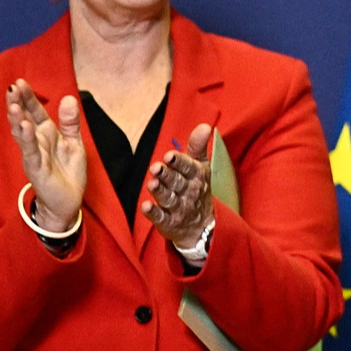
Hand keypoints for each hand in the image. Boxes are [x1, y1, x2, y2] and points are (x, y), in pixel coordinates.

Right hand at [8, 81, 85, 232]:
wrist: (68, 201)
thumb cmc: (68, 172)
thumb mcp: (74, 143)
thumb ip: (70, 122)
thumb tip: (69, 98)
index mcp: (47, 134)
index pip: (35, 112)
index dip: (28, 98)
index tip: (20, 82)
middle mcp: (37, 142)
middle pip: (24, 119)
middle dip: (18, 104)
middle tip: (11, 88)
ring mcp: (34, 154)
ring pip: (22, 134)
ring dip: (17, 120)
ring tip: (13, 106)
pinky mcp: (36, 168)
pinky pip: (30, 151)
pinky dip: (27, 139)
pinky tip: (23, 127)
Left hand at [141, 124, 214, 250]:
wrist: (202, 225)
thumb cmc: (197, 188)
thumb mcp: (200, 167)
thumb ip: (198, 146)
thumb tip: (204, 125)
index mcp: (197, 176)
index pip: (189, 168)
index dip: (179, 162)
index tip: (169, 155)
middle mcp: (189, 192)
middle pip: (177, 182)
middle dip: (167, 175)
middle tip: (156, 167)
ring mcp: (179, 208)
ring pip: (169, 199)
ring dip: (160, 191)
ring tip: (151, 183)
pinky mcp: (169, 223)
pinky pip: (161, 218)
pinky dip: (153, 213)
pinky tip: (146, 206)